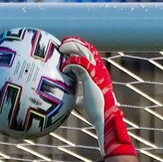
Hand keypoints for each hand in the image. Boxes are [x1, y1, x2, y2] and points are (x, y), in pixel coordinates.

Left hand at [58, 36, 135, 158]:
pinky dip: (71, 65)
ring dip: (72, 49)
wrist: (100, 118)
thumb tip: (65, 99)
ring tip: (62, 49)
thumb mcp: (81, 102)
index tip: (68, 46)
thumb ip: (75, 97)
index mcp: (96, 74)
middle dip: (75, 43)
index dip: (80, 48)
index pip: (89, 55)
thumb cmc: (92, 112)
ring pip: (85, 54)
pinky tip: (64, 68)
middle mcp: (97, 71)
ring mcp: (95, 74)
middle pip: (88, 50)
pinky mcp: (90, 79)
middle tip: (63, 44)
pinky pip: (80, 66)